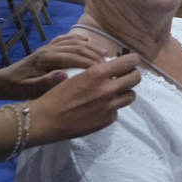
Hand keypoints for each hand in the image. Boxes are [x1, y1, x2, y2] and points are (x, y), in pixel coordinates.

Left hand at [0, 32, 104, 100]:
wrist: (2, 82)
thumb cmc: (17, 88)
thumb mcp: (30, 89)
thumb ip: (47, 82)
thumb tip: (65, 75)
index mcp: (46, 58)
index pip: (75, 57)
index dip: (92, 63)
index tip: (106, 71)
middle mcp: (49, 49)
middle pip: (78, 48)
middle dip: (95, 55)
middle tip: (110, 65)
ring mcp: (48, 46)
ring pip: (75, 42)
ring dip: (91, 47)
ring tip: (105, 55)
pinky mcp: (47, 48)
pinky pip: (66, 39)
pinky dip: (79, 40)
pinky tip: (88, 42)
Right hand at [26, 55, 142, 144]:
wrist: (46, 120)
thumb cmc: (57, 95)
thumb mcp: (79, 76)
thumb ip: (99, 73)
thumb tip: (112, 70)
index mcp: (99, 73)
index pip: (130, 62)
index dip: (133, 61)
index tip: (132, 62)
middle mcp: (108, 89)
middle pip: (136, 78)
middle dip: (131, 76)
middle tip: (124, 77)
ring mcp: (110, 107)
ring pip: (131, 96)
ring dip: (124, 93)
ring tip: (112, 94)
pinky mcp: (107, 120)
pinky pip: (117, 111)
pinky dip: (111, 109)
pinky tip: (98, 109)